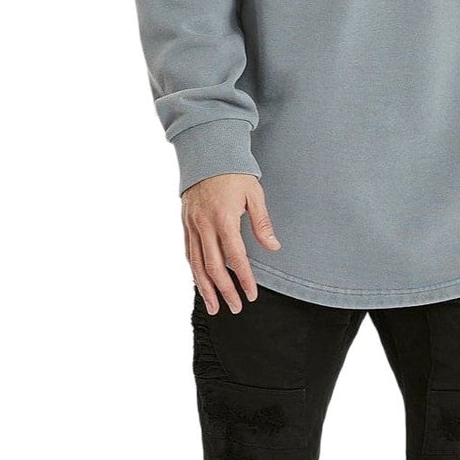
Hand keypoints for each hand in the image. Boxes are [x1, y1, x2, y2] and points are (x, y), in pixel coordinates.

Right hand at [182, 174, 280, 313]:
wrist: (206, 152)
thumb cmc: (234, 172)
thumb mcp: (254, 194)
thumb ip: (262, 223)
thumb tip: (274, 247)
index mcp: (224, 219)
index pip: (235, 257)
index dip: (244, 278)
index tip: (251, 294)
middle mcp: (204, 225)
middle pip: (213, 267)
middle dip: (225, 291)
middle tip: (235, 308)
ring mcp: (192, 225)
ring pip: (196, 264)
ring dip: (205, 288)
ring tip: (214, 307)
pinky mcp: (185, 223)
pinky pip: (188, 252)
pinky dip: (194, 271)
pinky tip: (200, 283)